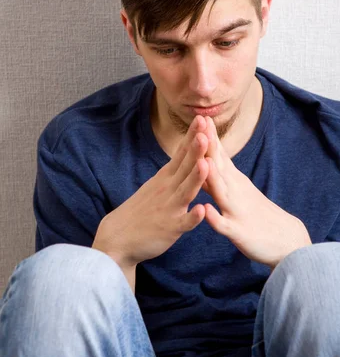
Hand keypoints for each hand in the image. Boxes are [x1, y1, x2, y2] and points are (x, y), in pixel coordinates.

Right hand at [93, 115, 209, 266]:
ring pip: (185, 191)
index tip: (202, 118)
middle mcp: (168, 189)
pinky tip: (201, 211)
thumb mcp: (157, 184)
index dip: (192, 136)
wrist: (118, 238)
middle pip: (184, 167)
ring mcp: (169, 208)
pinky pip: (183, 224)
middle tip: (205, 129)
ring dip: (196, 178)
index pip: (181, 153)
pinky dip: (192, 218)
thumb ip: (175, 169)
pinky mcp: (170, 229)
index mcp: (166, 178)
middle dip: (196, 148)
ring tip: (206, 164)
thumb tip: (187, 148)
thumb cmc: (141, 211)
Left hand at [202, 116, 311, 267]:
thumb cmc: (258, 216)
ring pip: (222, 192)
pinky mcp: (239, 233)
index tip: (199, 116)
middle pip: (220, 165)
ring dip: (212, 176)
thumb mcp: (239, 192)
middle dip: (208, 145)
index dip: (209, 136)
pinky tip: (206, 211)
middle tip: (200, 123)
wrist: (288, 242)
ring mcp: (237, 211)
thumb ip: (223, 177)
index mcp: (234, 182)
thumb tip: (206, 160)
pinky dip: (216, 219)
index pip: (220, 155)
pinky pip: (226, 226)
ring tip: (203, 161)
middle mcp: (236, 191)